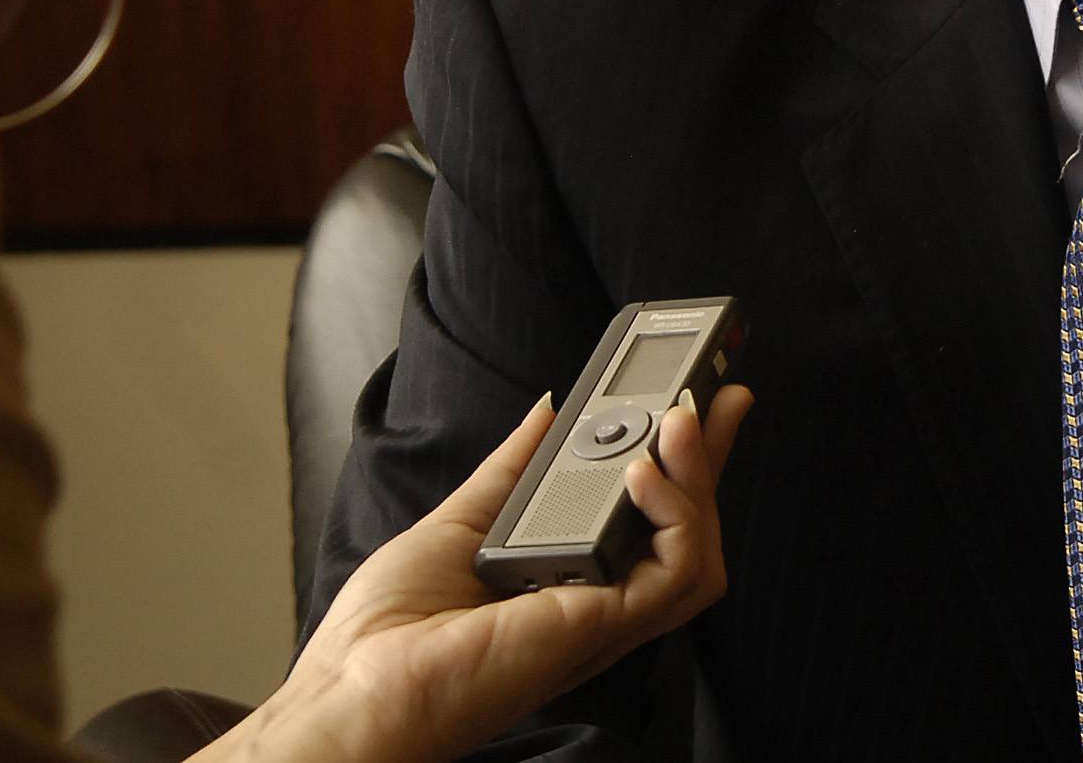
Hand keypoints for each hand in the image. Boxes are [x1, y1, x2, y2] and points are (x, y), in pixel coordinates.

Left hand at [203, 385, 751, 762]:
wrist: (355, 690)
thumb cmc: (386, 634)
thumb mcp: (459, 523)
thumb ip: (511, 470)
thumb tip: (549, 410)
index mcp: (569, 583)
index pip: (644, 519)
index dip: (679, 465)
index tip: (691, 403)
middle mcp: (598, 605)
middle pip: (686, 530)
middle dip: (713, 460)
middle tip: (727, 392)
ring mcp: (606, 620)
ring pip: (697, 552)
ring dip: (699, 479)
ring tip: (679, 421)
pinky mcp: (604, 628)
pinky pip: (675, 572)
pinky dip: (676, 514)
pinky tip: (642, 473)